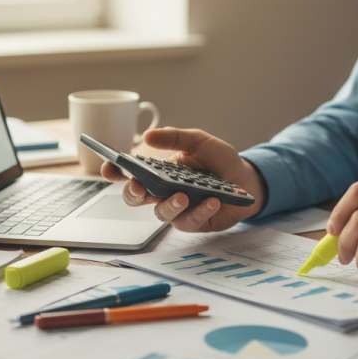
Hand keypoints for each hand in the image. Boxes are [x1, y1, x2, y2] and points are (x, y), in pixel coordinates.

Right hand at [101, 128, 266, 231]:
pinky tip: (212, 201)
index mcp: (158, 171)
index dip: (114, 171)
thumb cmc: (219, 161)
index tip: (110, 167)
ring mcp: (178, 209)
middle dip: (133, 193)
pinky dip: (201, 211)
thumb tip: (148, 135)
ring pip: (162, 214)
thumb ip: (175, 137)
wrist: (248, 179)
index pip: (129, 173)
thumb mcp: (199, 141)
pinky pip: (191, 221)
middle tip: (139, 187)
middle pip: (136, 198)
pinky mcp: (195, 223)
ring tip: (183, 195)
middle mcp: (163, 192)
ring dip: (170, 205)